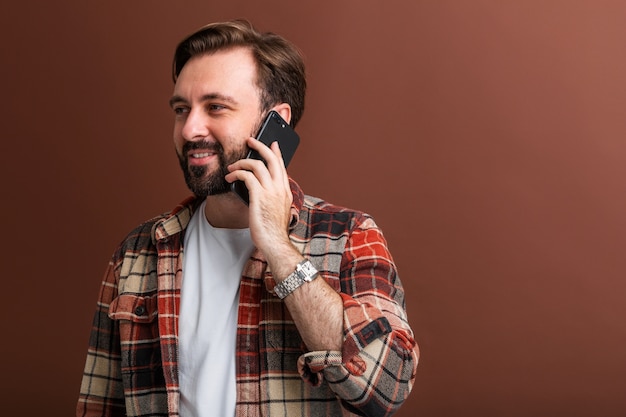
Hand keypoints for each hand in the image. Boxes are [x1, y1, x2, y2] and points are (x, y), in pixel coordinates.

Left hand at [225, 137, 294, 258]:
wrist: (275, 243)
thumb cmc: (273, 231)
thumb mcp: (276, 211)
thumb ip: (271, 198)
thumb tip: (257, 188)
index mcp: (285, 191)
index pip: (282, 166)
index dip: (276, 152)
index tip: (272, 143)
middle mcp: (280, 188)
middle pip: (271, 159)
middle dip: (260, 146)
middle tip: (250, 141)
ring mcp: (271, 191)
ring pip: (257, 165)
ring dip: (241, 162)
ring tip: (231, 167)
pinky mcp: (259, 196)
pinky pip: (246, 176)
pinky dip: (236, 174)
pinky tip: (229, 178)